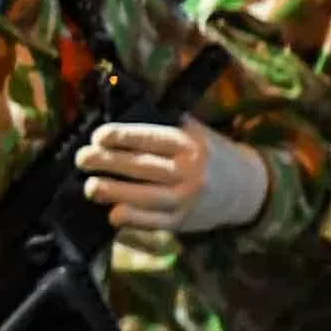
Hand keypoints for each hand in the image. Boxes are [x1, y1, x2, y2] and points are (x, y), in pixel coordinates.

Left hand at [79, 117, 269, 232]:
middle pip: (143, 167)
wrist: (248, 189)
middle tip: (82, 158)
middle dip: (107, 162)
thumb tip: (120, 107)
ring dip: (114, 192)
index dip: (121, 137)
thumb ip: (164, 123)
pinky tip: (113, 215)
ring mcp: (187, 200)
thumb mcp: (195, 132)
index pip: (150, 139)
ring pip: (146, 197)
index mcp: (190, 145)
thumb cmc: (210, 154)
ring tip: (90, 187)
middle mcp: (189, 173)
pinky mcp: (184, 222)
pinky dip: (133, 219)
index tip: (97, 136)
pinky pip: (155, 223)